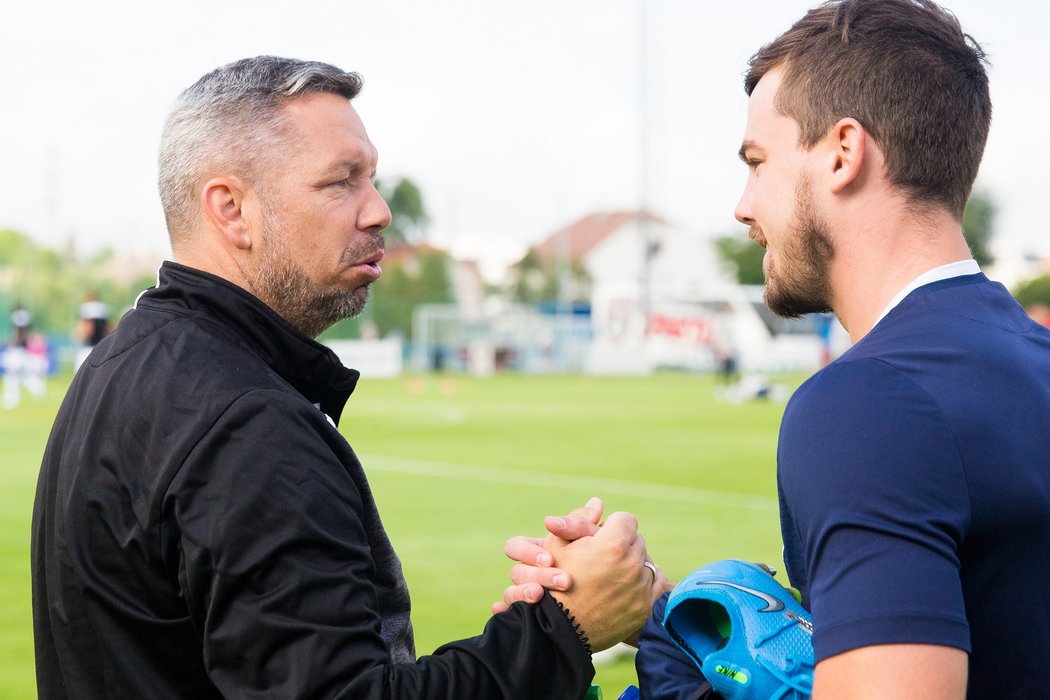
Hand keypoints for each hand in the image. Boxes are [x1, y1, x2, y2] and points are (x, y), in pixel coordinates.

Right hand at [492, 497, 603, 612]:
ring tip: (541, 596)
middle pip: (515, 573)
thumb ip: (587, 524)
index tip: (549, 559)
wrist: (600, 605)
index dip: (529, 553)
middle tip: (563, 581)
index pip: (515, 547)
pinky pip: (510, 614)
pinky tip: (505, 612)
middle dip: (537, 576)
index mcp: (533, 554)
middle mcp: (525, 575)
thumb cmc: (593, 564)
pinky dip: (505, 611)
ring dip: (523, 595)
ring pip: (510, 595)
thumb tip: (597, 502)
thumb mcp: (587, 543)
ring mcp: (525, 598)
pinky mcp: (528, 617)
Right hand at [545, 511, 657, 650]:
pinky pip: (653, 584)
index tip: (599, 538)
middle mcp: (632, 564)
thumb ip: (578, 520)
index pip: (626, 520)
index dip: (610, 527)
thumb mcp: (557, 546)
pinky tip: (623, 588)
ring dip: (631, 564)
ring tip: (610, 575)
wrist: (559, 630)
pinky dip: (642, 583)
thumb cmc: (552, 583)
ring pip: (644, 562)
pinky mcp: (644, 607)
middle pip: (636, 540)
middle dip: (621, 545)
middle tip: (603, 558)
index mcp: (613, 544)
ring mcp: (640, 587)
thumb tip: (598, 502)